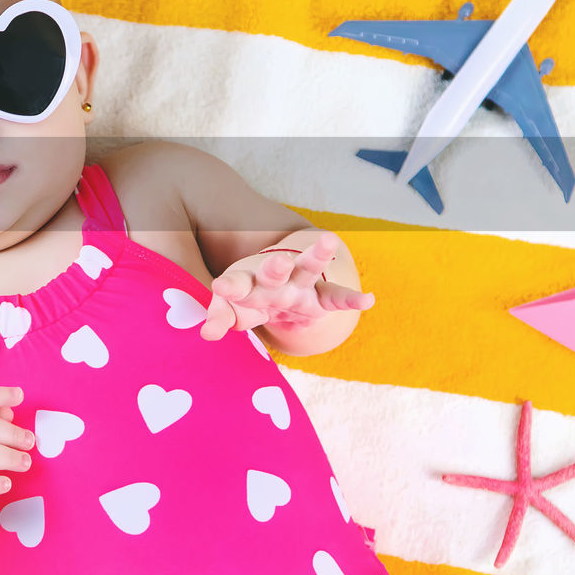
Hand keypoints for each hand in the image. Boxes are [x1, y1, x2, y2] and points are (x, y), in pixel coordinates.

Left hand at [201, 232, 374, 340]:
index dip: (229, 288)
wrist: (275, 292)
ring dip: (318, 255)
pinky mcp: (320, 297)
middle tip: (277, 261)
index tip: (220, 288)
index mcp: (247, 282)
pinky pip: (336, 297)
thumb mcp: (233, 310)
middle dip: (275, 267)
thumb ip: (219, 318)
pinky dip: (351, 299)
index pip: (237, 284)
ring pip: (308, 268)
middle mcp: (274, 279)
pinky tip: (368, 300)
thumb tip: (206, 334)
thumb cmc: (248, 299)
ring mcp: (299, 285)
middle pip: (274, 271)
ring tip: (330, 240)